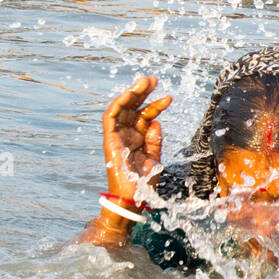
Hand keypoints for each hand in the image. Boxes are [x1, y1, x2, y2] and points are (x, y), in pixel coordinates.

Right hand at [102, 76, 172, 201]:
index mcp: (137, 138)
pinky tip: (128, 94)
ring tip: (144, 81)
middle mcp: (126, 134)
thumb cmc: (143, 183)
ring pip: (121, 108)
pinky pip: (109, 118)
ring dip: (131, 93)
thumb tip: (157, 122)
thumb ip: (155, 140)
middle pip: (133, 108)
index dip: (156, 105)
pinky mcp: (109, 140)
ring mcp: (116, 136)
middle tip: (153, 79)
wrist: (133, 199)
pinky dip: (118, 104)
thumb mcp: (154, 159)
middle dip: (143, 92)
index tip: (169, 97)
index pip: (145, 116)